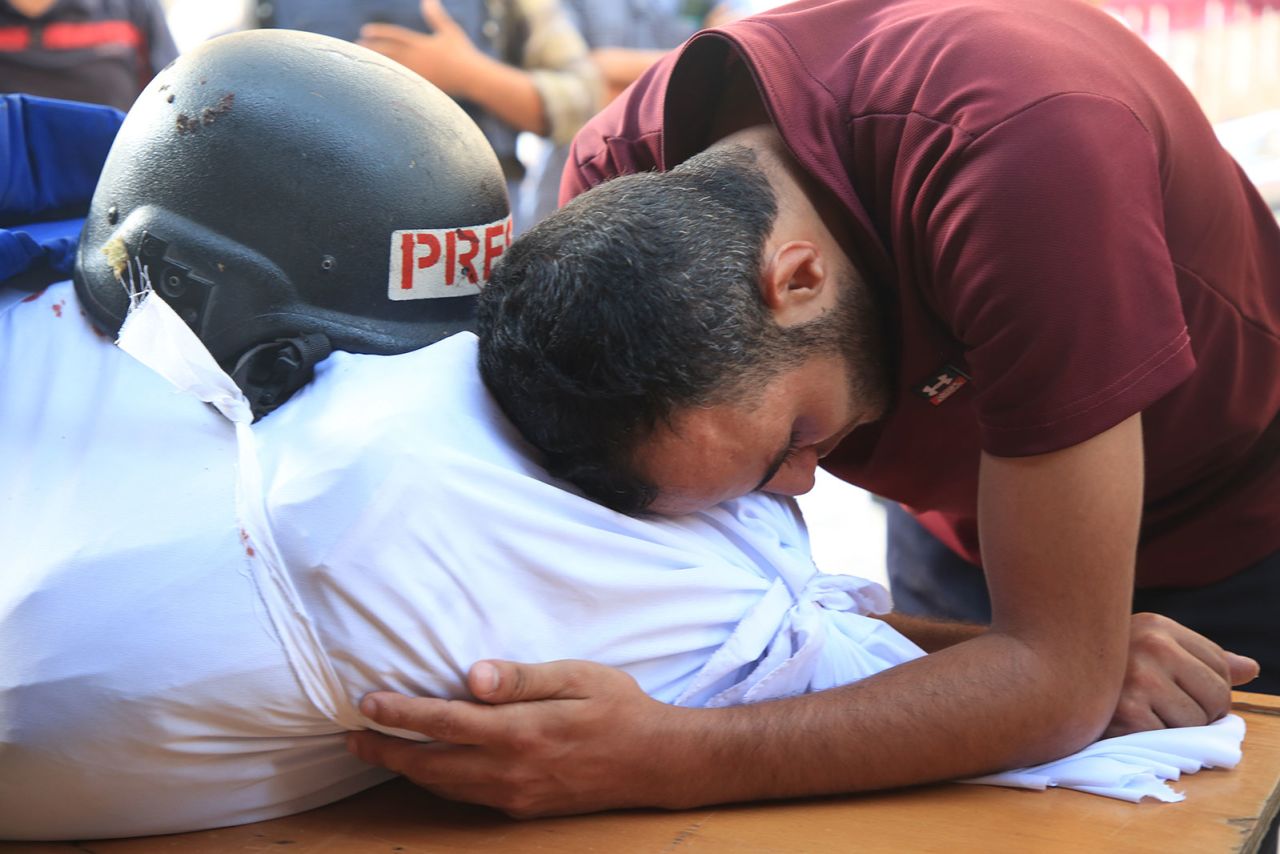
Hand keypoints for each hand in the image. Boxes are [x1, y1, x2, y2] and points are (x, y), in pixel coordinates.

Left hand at [347, 659, 687, 817]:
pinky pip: (468, 797)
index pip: (443, 723)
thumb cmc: (618, 708)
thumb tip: (474, 674)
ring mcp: (515, 794)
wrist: (655, 762)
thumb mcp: (577, 677)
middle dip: (387, 750)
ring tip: (379, 751)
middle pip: (431, 764)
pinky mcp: (523, 808)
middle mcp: (510, 770)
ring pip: (445, 786)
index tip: (367, 704)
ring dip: (407, 769)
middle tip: (353, 737)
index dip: (399, 714)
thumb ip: (523, 678)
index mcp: (520, 731)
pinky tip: (430, 769)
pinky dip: (439, 782)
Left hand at [357, 0, 482, 96]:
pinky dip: (386, 83)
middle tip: (356, 48)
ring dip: (375, 66)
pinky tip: (375, 84)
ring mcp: (417, 75)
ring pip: (390, 69)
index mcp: (421, 43)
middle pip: (387, 52)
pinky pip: (399, 85)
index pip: (394, 36)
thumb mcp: (449, 31)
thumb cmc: (463, 54)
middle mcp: (416, 58)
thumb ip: (436, 17)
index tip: (364, 31)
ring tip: (362, 65)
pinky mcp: (421, 88)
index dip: (378, 33)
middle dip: (370, 49)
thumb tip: (428, 0)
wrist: (472, 77)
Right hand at [1104, 612, 1258, 736]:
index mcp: (1157, 626)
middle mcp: (1151, 645)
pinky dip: (1149, 741)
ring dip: (1172, 730)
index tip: (1172, 689)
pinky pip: (1170, 740)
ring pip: (1197, 723)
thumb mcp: (1149, 653)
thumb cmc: (1101, 674)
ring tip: (1136, 714)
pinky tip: (1123, 726)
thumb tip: (1250, 669)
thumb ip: (1200, 660)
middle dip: (1197, 712)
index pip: (1221, 665)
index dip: (1204, 688)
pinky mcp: (1129, 713)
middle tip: (1155, 707)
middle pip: (1218, 696)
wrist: (1040, 687)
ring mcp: (1139, 678)